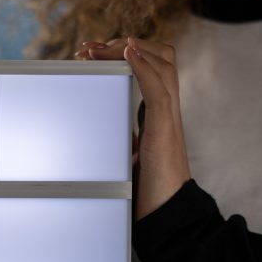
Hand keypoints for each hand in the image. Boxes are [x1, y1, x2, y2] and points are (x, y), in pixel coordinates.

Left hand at [76, 36, 190, 219]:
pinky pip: (159, 91)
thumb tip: (100, 132)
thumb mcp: (130, 158)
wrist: (167, 217)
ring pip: (165, 65)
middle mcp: (168, 112)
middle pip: (163, 57)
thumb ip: (122, 141)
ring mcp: (169, 120)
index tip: (94, 52)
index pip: (153, 67)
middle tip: (92, 49)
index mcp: (159, 116)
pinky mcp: (165, 133)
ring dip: (131, 49)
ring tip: (100, 48)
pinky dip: (144, 67)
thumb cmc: (150, 193)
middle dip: (127, 44)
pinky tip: (129, 54)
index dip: (127, 53)